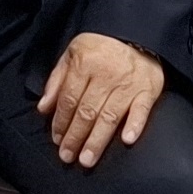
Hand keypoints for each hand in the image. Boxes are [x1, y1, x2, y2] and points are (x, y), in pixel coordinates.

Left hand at [34, 32, 164, 167]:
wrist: (136, 33)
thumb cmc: (100, 47)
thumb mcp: (72, 54)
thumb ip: (57, 81)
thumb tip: (43, 108)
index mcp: (84, 64)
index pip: (69, 99)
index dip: (61, 122)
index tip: (57, 140)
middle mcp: (105, 75)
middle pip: (87, 111)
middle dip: (75, 137)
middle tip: (67, 157)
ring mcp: (128, 83)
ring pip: (109, 116)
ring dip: (97, 140)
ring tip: (87, 160)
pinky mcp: (148, 88)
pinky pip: (142, 109)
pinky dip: (135, 124)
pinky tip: (126, 140)